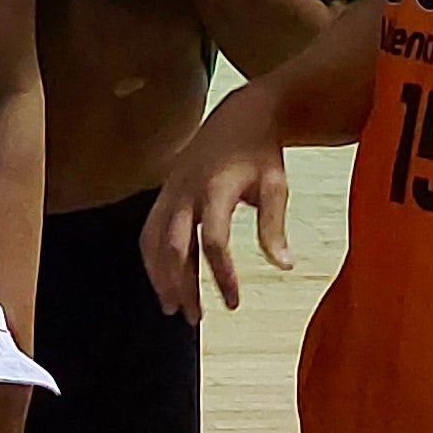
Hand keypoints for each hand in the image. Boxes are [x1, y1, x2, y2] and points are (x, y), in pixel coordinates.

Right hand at [142, 90, 291, 321]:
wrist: (240, 114)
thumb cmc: (261, 154)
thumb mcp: (275, 186)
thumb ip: (274, 227)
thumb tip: (284, 266)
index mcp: (217, 187)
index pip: (214, 241)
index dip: (222, 275)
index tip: (234, 303)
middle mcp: (187, 190)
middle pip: (175, 246)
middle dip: (182, 285)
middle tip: (195, 317)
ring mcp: (170, 190)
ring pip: (153, 240)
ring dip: (161, 277)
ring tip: (174, 308)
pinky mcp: (164, 192)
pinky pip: (148, 230)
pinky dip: (151, 259)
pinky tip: (164, 282)